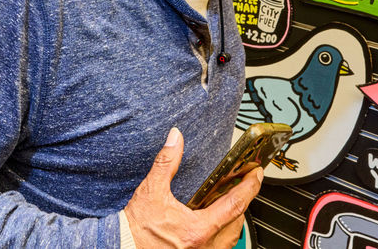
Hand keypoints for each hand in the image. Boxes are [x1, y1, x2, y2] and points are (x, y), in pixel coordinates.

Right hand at [124, 127, 262, 248]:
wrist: (122, 247)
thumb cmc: (136, 229)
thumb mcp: (152, 190)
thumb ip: (167, 162)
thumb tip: (175, 139)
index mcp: (197, 229)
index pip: (235, 205)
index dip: (249, 187)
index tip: (256, 174)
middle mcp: (204, 246)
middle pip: (237, 222)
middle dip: (243, 203)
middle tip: (245, 184)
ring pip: (231, 238)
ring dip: (234, 220)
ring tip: (232, 202)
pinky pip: (219, 246)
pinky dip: (223, 233)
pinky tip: (217, 223)